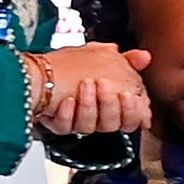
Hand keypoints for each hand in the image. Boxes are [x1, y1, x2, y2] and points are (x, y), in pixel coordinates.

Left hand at [32, 44, 151, 135]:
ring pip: (89, 126)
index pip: (130, 118)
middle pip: (111, 124)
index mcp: (111, 102)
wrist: (37, 70)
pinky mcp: (58, 125)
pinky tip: (66, 100)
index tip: (128, 95)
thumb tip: (146, 57)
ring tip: (83, 85)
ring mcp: (76, 121)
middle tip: (103, 84)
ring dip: (87, 105)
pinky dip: (66, 113)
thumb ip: (128, 61)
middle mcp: (96, 114)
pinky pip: (66, 126)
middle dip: (109, 104)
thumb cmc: (70, 64)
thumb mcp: (104, 57)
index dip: (132, 111)